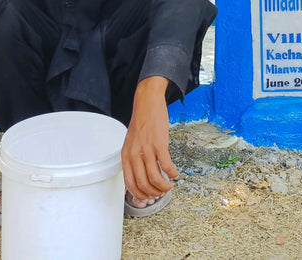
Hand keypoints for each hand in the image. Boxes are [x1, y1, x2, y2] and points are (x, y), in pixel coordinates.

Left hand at [121, 77, 176, 201]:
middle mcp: (134, 155)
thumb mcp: (131, 143)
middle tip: (161, 192)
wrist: (147, 104)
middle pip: (143, 184)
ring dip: (164, 186)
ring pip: (155, 178)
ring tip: (169, 186)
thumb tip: (142, 176)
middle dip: (154, 193)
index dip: (140, 194)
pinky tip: (175, 174)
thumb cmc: (141, 123)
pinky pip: (166, 165)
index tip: (147, 198)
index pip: (130, 183)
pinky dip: (172, 173)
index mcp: (126, 156)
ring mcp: (147, 150)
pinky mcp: (159, 144)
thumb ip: (134, 159)